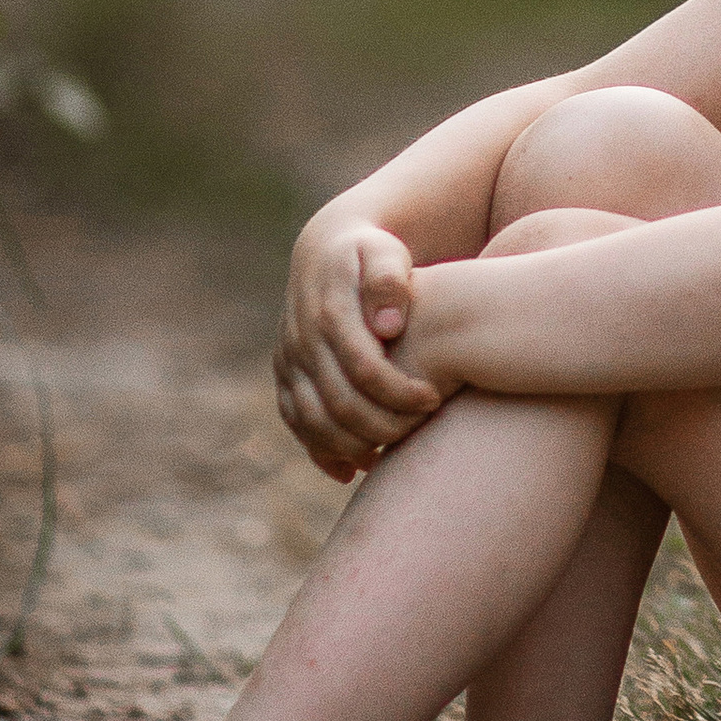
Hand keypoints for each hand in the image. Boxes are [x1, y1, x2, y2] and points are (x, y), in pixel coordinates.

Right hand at [274, 210, 448, 482]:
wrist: (327, 253)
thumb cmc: (372, 255)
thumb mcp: (385, 253)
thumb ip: (388, 280)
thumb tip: (389, 325)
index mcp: (329, 312)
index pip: (364, 368)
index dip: (400, 391)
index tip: (434, 399)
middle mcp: (301, 341)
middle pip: (338, 403)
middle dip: (384, 424)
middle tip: (422, 427)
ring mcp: (289, 361)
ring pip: (313, 422)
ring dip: (353, 445)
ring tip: (394, 450)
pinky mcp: (285, 377)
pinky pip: (297, 423)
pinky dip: (322, 451)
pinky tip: (355, 468)